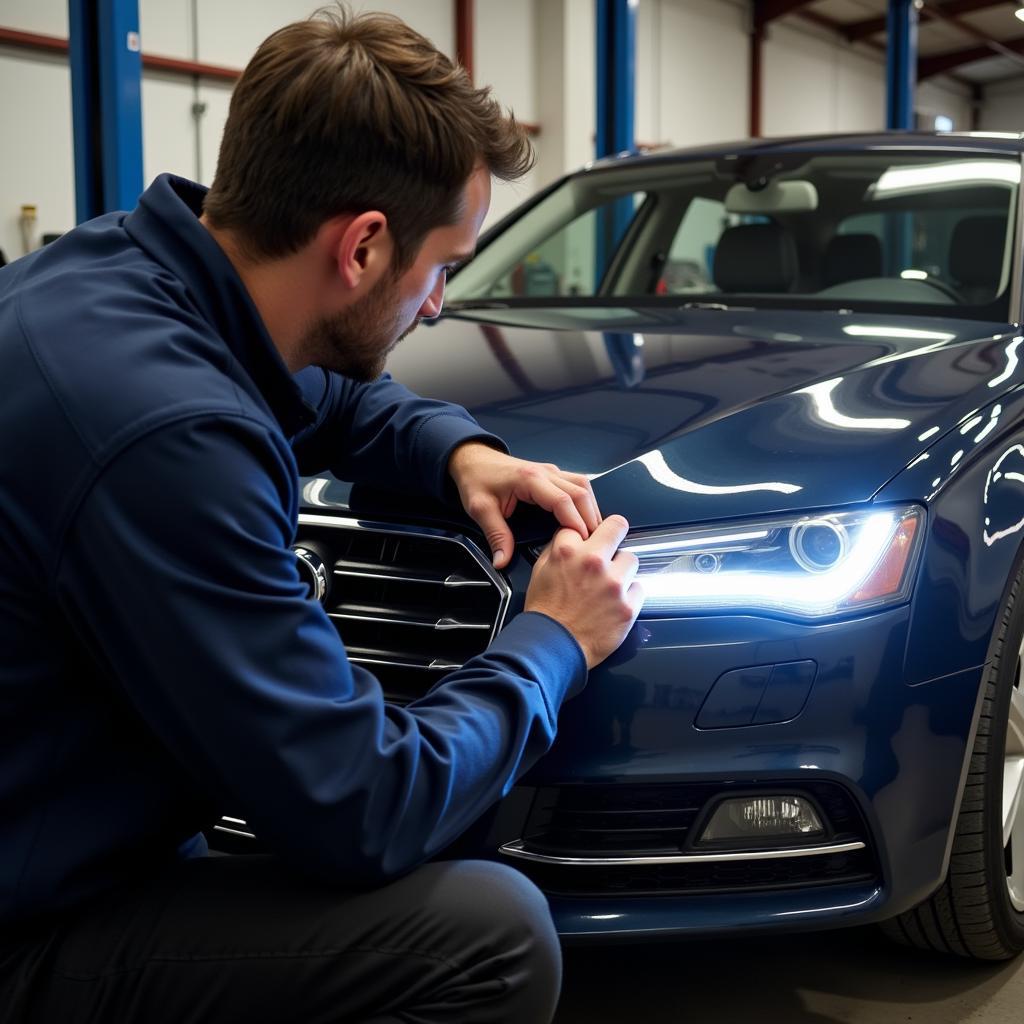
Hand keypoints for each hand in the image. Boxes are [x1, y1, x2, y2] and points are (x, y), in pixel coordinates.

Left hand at [447, 442, 600, 567]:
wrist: (473, 459)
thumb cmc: (477, 479)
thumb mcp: (480, 509)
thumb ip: (495, 535)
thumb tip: (502, 560)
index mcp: (528, 479)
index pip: (562, 500)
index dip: (576, 522)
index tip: (582, 541)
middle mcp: (544, 472)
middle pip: (580, 491)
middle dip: (591, 517)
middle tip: (595, 541)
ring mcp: (550, 471)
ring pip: (583, 485)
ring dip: (591, 508)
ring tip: (593, 532)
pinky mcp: (552, 474)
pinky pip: (576, 484)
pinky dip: (584, 501)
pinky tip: (584, 518)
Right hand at [524, 515, 642, 668]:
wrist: (553, 648)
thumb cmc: (546, 614)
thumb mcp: (540, 572)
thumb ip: (557, 550)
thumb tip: (571, 538)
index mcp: (568, 552)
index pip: (583, 525)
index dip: (584, 535)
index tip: (587, 541)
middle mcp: (593, 563)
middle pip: (618, 526)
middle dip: (614, 534)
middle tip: (611, 546)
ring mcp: (614, 585)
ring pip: (631, 559)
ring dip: (622, 569)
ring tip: (609, 584)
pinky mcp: (628, 606)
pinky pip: (639, 588)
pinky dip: (629, 594)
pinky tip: (615, 602)